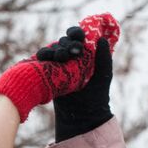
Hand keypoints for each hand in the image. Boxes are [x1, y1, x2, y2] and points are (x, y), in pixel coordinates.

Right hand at [0, 12, 119, 122]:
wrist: (83, 115)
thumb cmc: (97, 95)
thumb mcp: (104, 74)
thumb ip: (104, 57)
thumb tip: (101, 39)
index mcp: (83, 53)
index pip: (77, 36)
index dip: (76, 33)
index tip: (79, 35)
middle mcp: (69, 57)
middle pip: (63, 42)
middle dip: (67, 44)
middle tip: (74, 52)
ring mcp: (57, 65)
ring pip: (52, 50)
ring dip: (55, 50)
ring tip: (61, 57)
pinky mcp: (47, 74)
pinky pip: (42, 61)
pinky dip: (43, 57)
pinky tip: (45, 58)